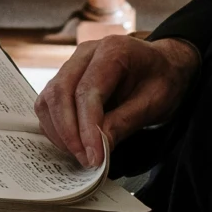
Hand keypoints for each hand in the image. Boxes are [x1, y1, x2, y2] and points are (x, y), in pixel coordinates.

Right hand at [36, 35, 201, 168]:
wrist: (163, 66)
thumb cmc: (162, 80)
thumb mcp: (154, 102)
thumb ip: (125, 123)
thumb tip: (98, 149)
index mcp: (112, 50)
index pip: (87, 91)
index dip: (87, 128)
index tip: (93, 158)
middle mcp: (85, 53)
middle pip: (59, 93)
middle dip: (68, 133)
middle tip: (85, 160)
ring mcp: (72, 65)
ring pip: (49, 100)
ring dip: (59, 132)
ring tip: (81, 155)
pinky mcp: (65, 80)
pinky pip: (49, 105)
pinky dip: (56, 128)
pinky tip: (74, 144)